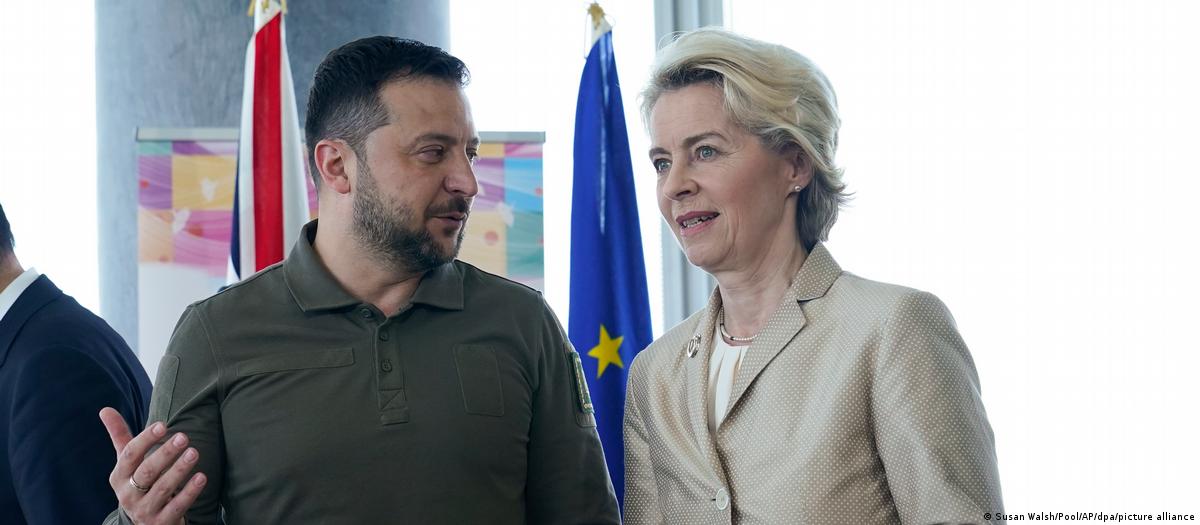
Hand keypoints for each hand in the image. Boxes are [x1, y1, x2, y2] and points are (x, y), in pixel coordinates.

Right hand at [99, 408, 205, 524]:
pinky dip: (189, 492)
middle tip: (184, 437)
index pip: (129, 455)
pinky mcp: (161, 522)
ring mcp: (144, 510)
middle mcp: (128, 494)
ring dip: (179, 470)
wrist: (144, 521)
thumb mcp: (127, 463)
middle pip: (146, 472)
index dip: (145, 439)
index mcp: (119, 476)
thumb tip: (105, 409)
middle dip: (165, 454)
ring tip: (195, 452)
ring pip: (162, 489)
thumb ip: (120, 436)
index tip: (163, 425)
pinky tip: (201, 477)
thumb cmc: (138, 483)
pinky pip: (176, 507)